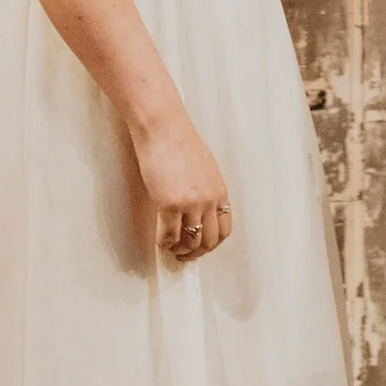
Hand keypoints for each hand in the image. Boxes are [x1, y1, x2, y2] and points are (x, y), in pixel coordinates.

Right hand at [131, 110, 232, 262]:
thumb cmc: (179, 143)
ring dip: (181, 251)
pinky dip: (165, 244)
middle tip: (185, 255)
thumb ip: (206, 190)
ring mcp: (191, 203)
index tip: (201, 247)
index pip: (225, 229)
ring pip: (191, 241)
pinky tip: (161, 242)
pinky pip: (169, 236)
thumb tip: (199, 210)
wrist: (164, 129)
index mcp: (219, 190)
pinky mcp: (170, 204)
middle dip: (197, 253)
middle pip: (210, 240)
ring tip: (172, 250)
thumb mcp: (204, 168)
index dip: (212, 243)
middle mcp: (209, 199)